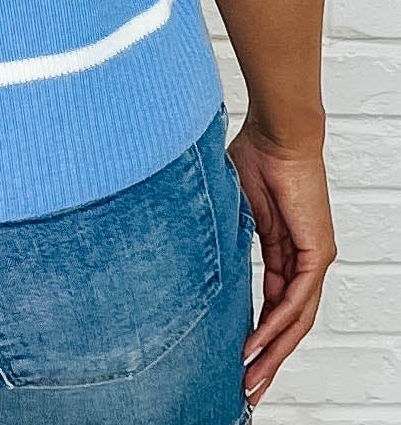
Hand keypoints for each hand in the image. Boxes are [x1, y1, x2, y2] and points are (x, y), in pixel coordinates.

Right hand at [229, 115, 335, 406]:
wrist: (276, 132)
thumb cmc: (254, 153)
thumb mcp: (234, 206)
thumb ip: (227, 234)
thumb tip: (200, 249)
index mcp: (283, 247)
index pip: (275, 301)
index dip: (258, 331)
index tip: (238, 356)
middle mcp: (303, 258)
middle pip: (288, 320)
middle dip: (267, 356)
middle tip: (248, 386)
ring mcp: (313, 257)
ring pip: (296, 318)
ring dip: (273, 350)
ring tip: (251, 377)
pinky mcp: (317, 253)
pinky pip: (297, 299)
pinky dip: (277, 324)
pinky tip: (258, 342)